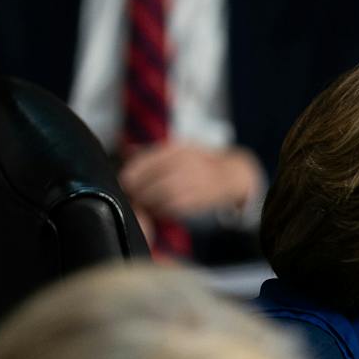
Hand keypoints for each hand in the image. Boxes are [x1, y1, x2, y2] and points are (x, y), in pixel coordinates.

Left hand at [118, 143, 264, 219]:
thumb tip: (128, 151)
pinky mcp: (200, 198)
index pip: (149, 159)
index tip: (125, 180)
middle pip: (154, 179)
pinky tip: (158, 209)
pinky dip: (163, 209)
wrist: (232, 174)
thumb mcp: (180, 148)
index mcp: (180, 148)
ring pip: (163, 194)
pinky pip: (176, 206)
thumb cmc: (200, 162)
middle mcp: (188, 163)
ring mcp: (196, 181)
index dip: (133, 172)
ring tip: (143, 202)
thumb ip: (154, 151)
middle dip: (139, 189)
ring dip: (149, 200)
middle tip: (132, 194)